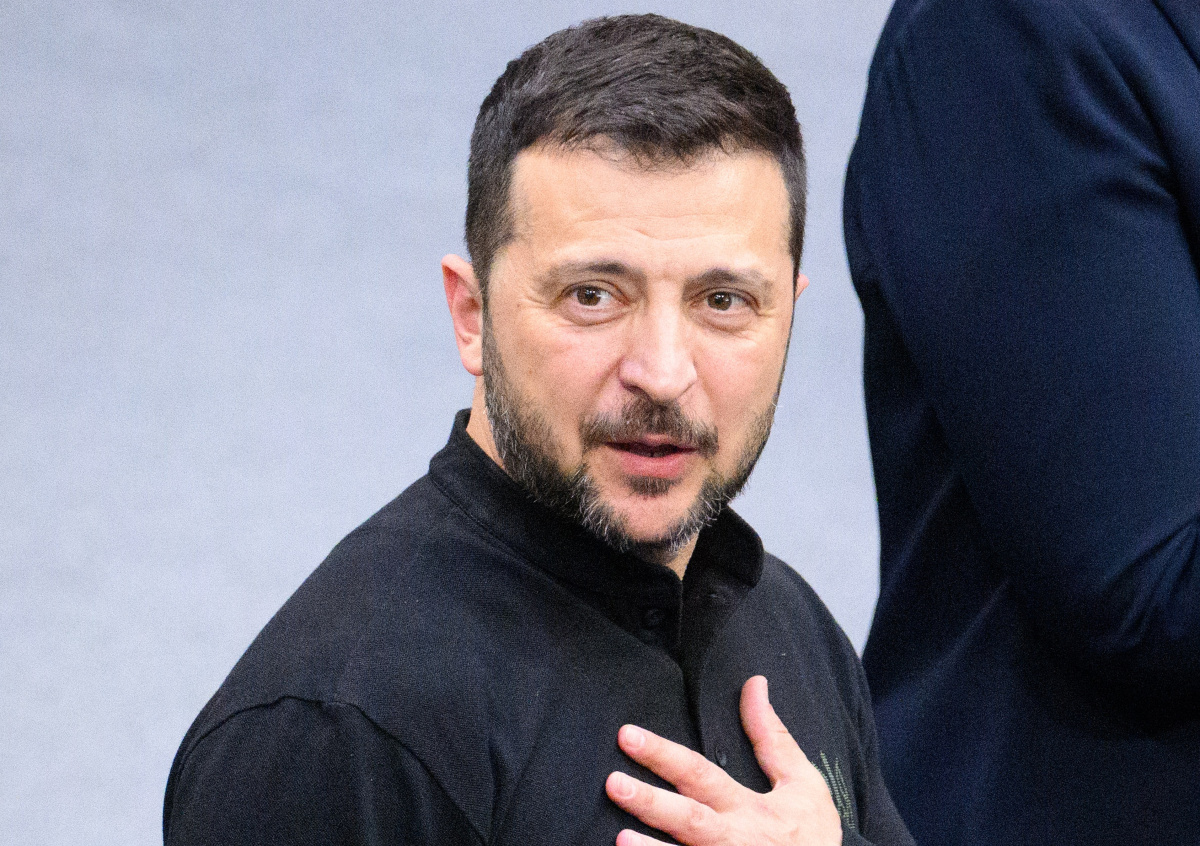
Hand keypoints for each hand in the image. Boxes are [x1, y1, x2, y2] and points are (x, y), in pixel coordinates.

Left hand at [605, 676, 842, 845]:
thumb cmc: (812, 835)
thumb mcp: (802, 783)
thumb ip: (771, 736)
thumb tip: (754, 685)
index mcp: (748, 808)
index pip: (699, 774)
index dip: (663, 755)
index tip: (628, 735)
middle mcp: (733, 840)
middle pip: (687, 819)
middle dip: (650, 802)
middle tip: (613, 782)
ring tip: (619, 837)